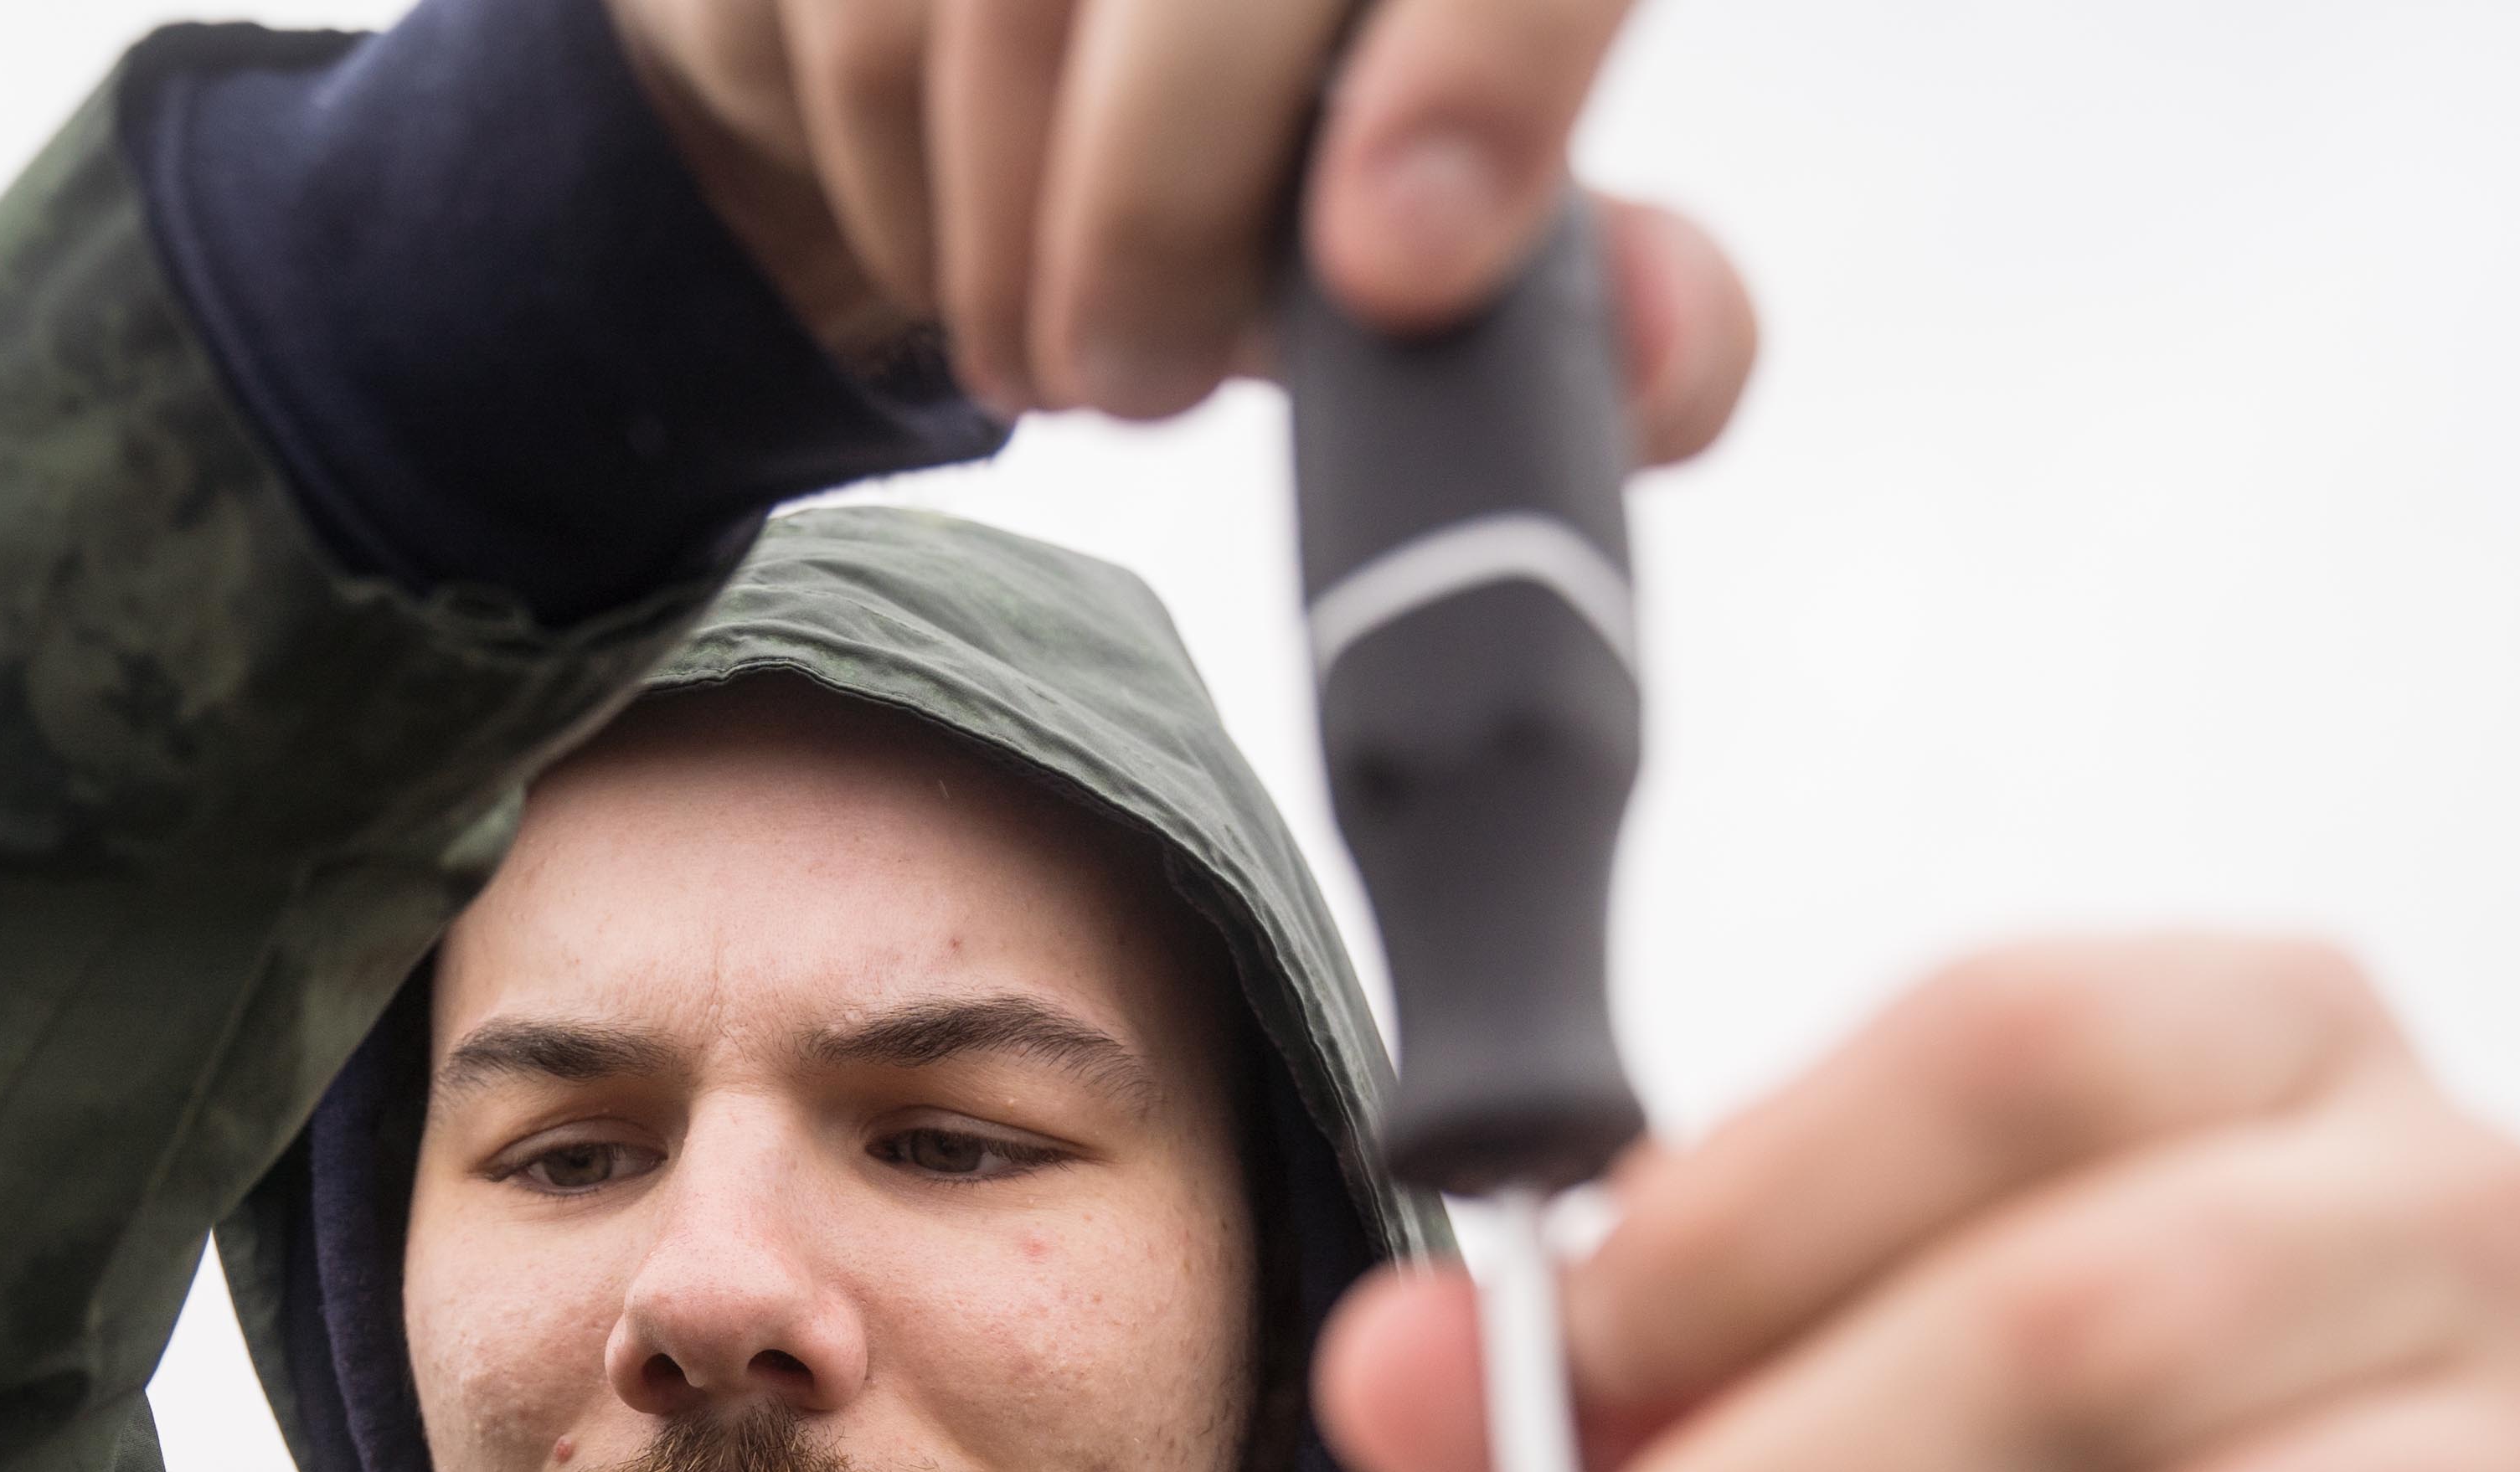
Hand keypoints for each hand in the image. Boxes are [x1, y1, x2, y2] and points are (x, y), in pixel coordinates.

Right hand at [603, 0, 1757, 460]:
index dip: (1489, 77)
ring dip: (1008, 242)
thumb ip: (1607, 298)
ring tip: (1065, 345)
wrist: (1004, 24)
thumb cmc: (1289, 110)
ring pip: (993, 16)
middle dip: (1156, 213)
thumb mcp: (1460, 197)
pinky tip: (969, 232)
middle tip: (1142, 386)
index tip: (1403, 271)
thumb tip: (1666, 358)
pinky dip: (903, 190)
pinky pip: (853, 31)